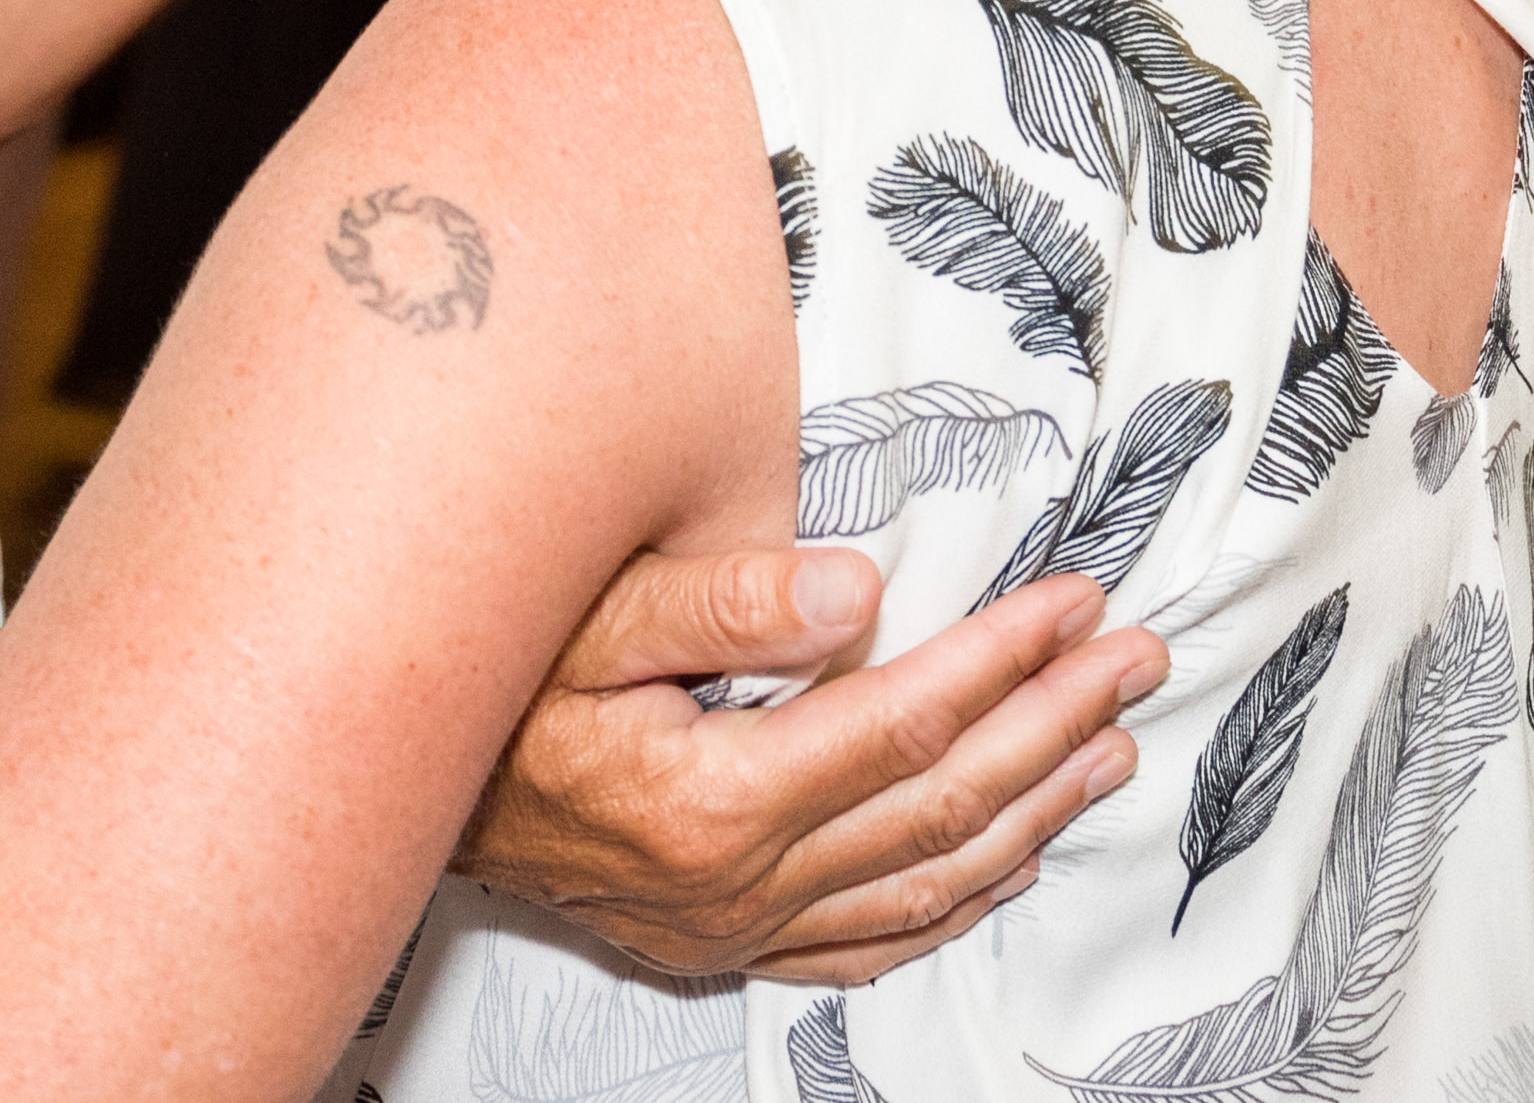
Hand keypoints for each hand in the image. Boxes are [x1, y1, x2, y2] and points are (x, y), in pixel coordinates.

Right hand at [458, 549, 1160, 986]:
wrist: (401, 796)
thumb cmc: (491, 690)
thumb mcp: (585, 615)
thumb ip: (720, 600)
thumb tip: (857, 589)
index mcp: (713, 795)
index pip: (906, 720)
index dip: (1005, 658)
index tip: (1076, 603)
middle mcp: (739, 879)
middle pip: (941, 800)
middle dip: (1053, 723)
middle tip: (1132, 660)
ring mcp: (738, 924)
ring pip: (927, 878)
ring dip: (1034, 812)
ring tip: (1109, 748)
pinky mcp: (727, 943)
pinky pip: (873, 941)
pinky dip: (957, 898)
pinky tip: (1011, 857)